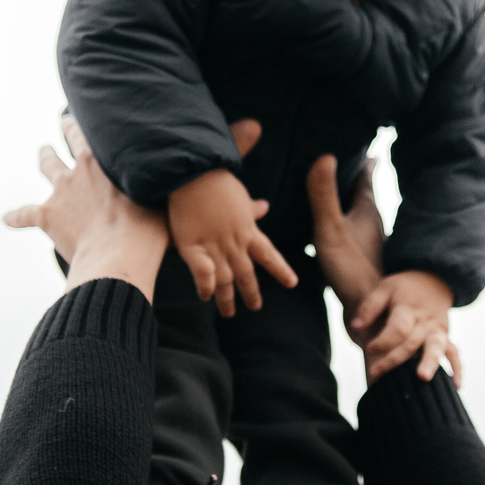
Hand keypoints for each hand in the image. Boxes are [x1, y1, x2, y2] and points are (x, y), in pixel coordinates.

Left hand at [2, 116, 168, 300]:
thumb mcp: (161, 200)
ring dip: (45, 158)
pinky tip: (5, 218)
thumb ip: (158, 185)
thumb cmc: (147, 231)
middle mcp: (79, 169)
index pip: (97, 133)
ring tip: (42, 152)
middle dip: (66, 130)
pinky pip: (24, 214)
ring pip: (47, 166)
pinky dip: (14, 216)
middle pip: (68, 141)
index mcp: (105, 162)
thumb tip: (177, 177)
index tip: (95, 114)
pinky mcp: (46, 216)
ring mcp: (60, 191)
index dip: (95, 123)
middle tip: (65, 123)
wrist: (119, 255)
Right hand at [169, 166, 297, 316]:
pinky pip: (201, 273)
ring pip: (225, 279)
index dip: (281, 270)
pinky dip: (205, 286)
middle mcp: (235, 242)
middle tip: (256, 308)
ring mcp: (214, 246)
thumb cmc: (214, 178)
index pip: (270, 255)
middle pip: (246, 273)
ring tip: (228, 313)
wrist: (191, 171)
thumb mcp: (238, 194)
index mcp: (248, 229)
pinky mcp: (191, 246)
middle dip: (251, 292)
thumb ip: (250, 207)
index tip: (292, 283)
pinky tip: (204, 297)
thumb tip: (265, 206)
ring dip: (227, 298)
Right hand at [305, 153, 387, 313]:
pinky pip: (348, 237)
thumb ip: (324, 197)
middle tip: (344, 160)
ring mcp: (367, 245)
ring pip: (356, 216)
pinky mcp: (360, 263)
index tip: (361, 140)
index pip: (366, 175)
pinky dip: (338, 229)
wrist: (372, 318)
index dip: (363, 158)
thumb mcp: (332, 231)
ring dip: (345, 204)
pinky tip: (324, 237)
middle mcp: (371, 225)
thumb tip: (324, 156)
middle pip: (362, 194)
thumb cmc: (355, 272)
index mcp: (367, 211)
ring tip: (331, 193)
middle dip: (353, 177)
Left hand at [354, 269, 460, 384]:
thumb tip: (355, 325)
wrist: (433, 279)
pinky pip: (454, 353)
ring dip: (430, 362)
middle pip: (412, 342)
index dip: (383, 340)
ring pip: (436, 347)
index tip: (369, 349)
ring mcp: (438, 330)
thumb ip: (369, 306)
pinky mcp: (445, 337)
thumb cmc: (403, 288)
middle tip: (375, 373)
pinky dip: (457, 369)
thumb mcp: (385, 288)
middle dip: (393, 359)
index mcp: (408, 308)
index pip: (398, 328)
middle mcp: (425, 321)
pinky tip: (455, 386)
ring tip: (423, 377)